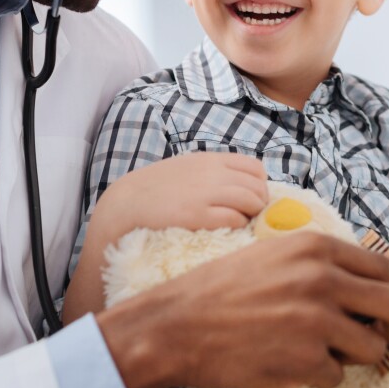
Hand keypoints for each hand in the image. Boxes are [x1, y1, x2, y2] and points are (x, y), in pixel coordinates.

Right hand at [88, 152, 268, 248]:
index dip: (260, 185)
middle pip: (256, 186)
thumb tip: (242, 186)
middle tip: (252, 216)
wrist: (128, 201)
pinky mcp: (197, 214)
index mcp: (210, 160)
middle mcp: (212, 173)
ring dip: (252, 215)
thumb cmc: (159, 187)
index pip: (254, 167)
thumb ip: (213, 172)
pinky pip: (234, 218)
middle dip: (260, 203)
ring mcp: (205, 193)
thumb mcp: (188, 168)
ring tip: (243, 223)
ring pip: (250, 201)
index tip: (254, 198)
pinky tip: (230, 228)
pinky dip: (239, 224)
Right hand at [96, 231, 388, 387]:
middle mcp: (322, 279)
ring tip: (316, 351)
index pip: (384, 268)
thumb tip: (368, 287)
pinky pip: (337, 375)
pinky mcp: (306, 360)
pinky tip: (288, 363)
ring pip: (372, 348)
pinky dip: (318, 376)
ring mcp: (316, 321)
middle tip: (387, 340)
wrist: (176, 325)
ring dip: (351, 356)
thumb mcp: (274, 257)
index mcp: (316, 248)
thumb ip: (321, 266)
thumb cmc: (219, 292)